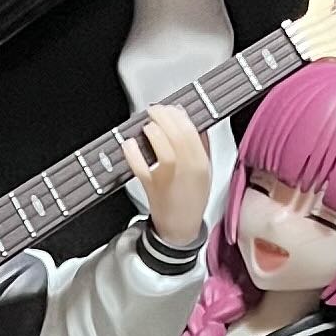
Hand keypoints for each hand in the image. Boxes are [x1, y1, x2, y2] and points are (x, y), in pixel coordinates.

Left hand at [129, 99, 211, 251]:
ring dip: (153, 131)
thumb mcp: (205, 170)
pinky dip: (133, 153)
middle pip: (178, 135)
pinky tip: (130, 144)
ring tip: (147, 126)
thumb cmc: (191, 198)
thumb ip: (202, 145)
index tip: (171, 108)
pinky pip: (140, 166)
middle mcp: (187, 169)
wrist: (180, 227)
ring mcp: (169, 178)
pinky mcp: (151, 187)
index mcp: (201, 163)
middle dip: (164, 116)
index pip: (192, 131)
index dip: (178, 115)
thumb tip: (193, 121)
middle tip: (154, 110)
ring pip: (163, 149)